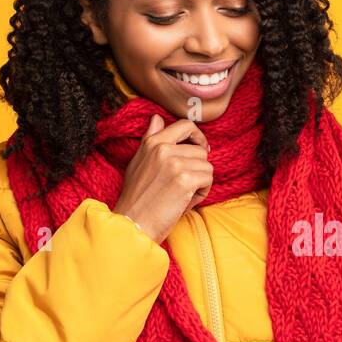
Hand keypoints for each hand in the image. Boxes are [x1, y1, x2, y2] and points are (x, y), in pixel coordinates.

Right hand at [113, 113, 212, 242]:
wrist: (133, 223)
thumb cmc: (136, 197)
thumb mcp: (138, 162)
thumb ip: (150, 139)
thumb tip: (157, 118)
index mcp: (152, 142)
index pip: (186, 125)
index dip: (198, 137)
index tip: (200, 150)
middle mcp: (163, 148)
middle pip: (200, 151)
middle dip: (198, 169)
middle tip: (184, 186)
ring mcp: (174, 163)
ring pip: (207, 166)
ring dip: (200, 182)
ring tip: (183, 195)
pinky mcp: (184, 180)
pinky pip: (208, 179)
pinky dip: (202, 192)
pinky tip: (186, 201)